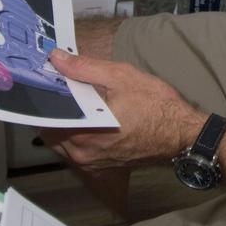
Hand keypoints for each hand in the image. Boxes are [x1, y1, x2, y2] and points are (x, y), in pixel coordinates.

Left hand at [40, 49, 205, 169]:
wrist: (183, 133)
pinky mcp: (100, 167)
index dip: (41, 97)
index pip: (45, 117)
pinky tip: (86, 117)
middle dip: (50, 110)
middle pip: (49, 131)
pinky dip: (74, 134)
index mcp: (83, 133)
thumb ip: (85, 68)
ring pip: (60, 142)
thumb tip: (56, 58)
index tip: (44, 80)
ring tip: (72, 100)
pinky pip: (75, 150)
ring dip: (61, 123)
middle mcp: (81, 154)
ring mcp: (90, 164)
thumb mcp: (122, 77)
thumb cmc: (157, 105)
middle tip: (58, 87)